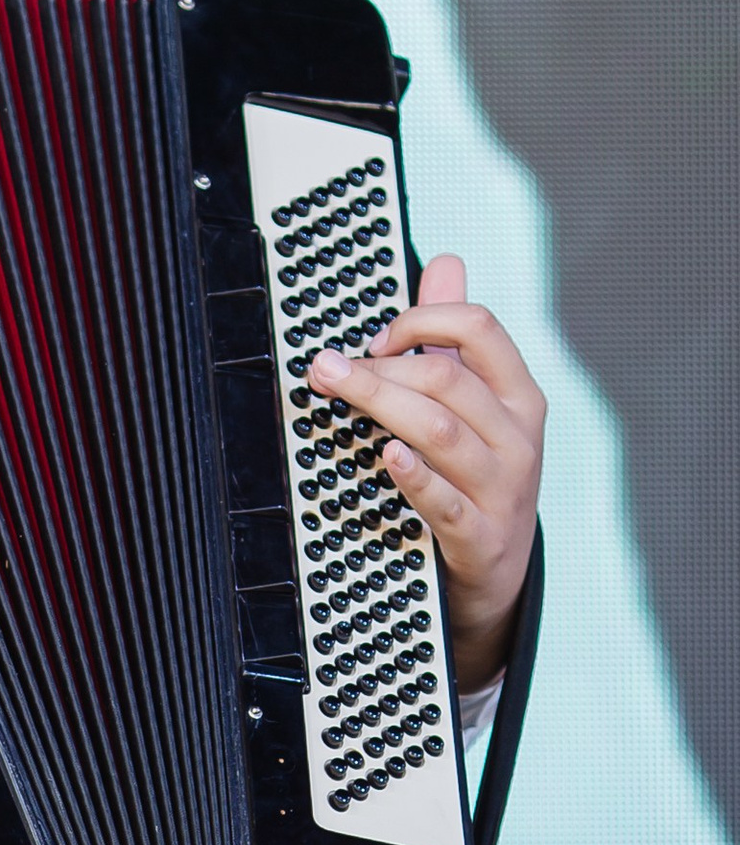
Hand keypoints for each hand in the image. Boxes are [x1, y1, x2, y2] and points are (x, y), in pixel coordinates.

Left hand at [306, 254, 545, 691]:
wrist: (497, 581)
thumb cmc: (477, 480)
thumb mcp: (478, 409)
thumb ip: (458, 339)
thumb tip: (447, 263)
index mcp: (519, 396)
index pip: (480, 328)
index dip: (420, 320)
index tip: (376, 340)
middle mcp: (519, 438)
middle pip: (446, 379)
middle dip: (377, 367)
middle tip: (324, 367)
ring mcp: (504, 490)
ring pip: (441, 431)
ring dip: (379, 405)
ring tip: (334, 389)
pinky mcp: (481, 539)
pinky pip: (446, 502)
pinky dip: (414, 476)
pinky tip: (385, 455)